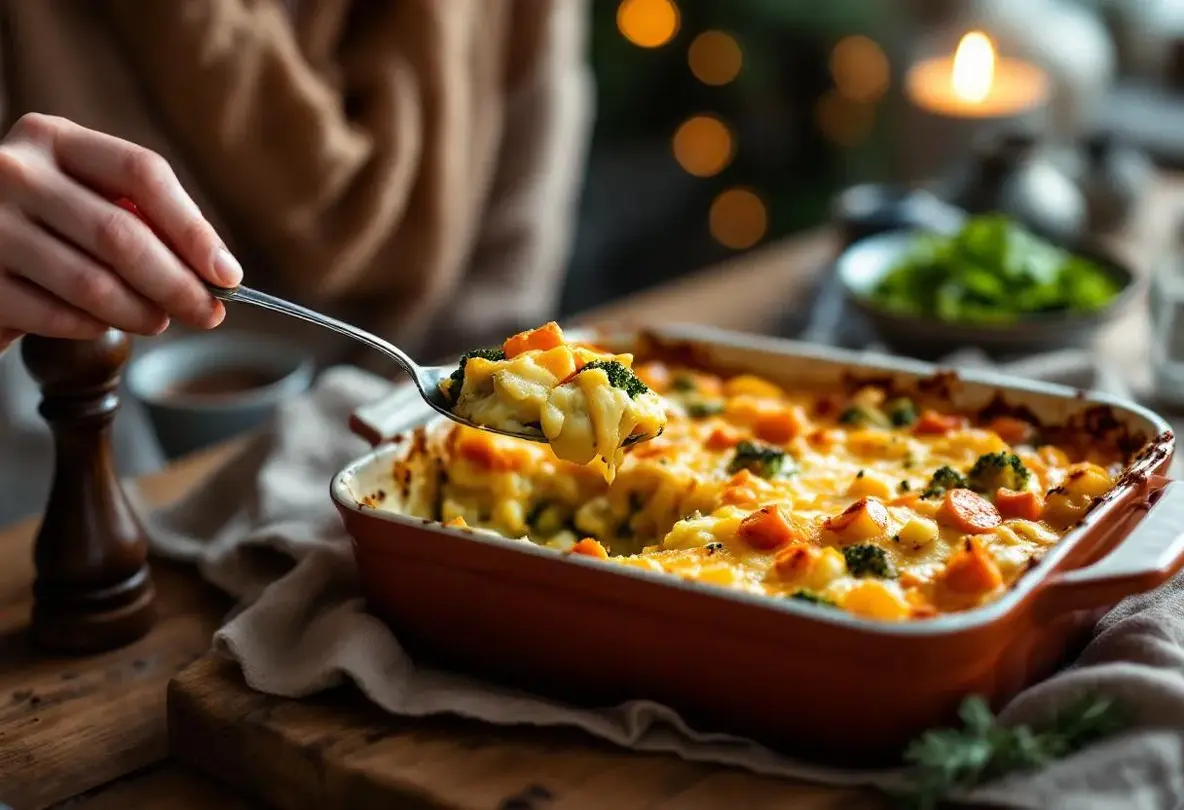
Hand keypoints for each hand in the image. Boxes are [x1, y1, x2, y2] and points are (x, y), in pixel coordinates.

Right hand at [0, 113, 242, 342]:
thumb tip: (218, 272)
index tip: (227, 274)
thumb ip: (142, 220)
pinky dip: (94, 328)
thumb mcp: (85, 200)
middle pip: (122, 234)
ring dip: (141, 312)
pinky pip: (57, 315)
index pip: (142, 173)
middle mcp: (14, 171)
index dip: (193, 229)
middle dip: (177, 283)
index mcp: (54, 139)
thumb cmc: (44, 229)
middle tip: (208, 313)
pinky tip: (103, 325)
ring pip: (93, 282)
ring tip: (159, 321)